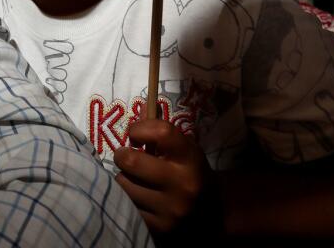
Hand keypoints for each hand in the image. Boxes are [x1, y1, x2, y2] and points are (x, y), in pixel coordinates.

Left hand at [113, 118, 217, 236]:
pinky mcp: (160, 227)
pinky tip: (138, 196)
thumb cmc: (189, 172)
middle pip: (131, 161)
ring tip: (134, 179)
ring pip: (124, 185)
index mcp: (190, 158)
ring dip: (123, 179)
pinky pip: (127, 206)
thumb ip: (159, 130)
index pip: (160, 132)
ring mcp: (171, 209)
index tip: (136, 134)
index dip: (140, 128)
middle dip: (123, 156)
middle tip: (126, 158)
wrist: (211, 213)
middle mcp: (183, 184)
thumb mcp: (183, 148)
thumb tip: (140, 107)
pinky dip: (127, 199)